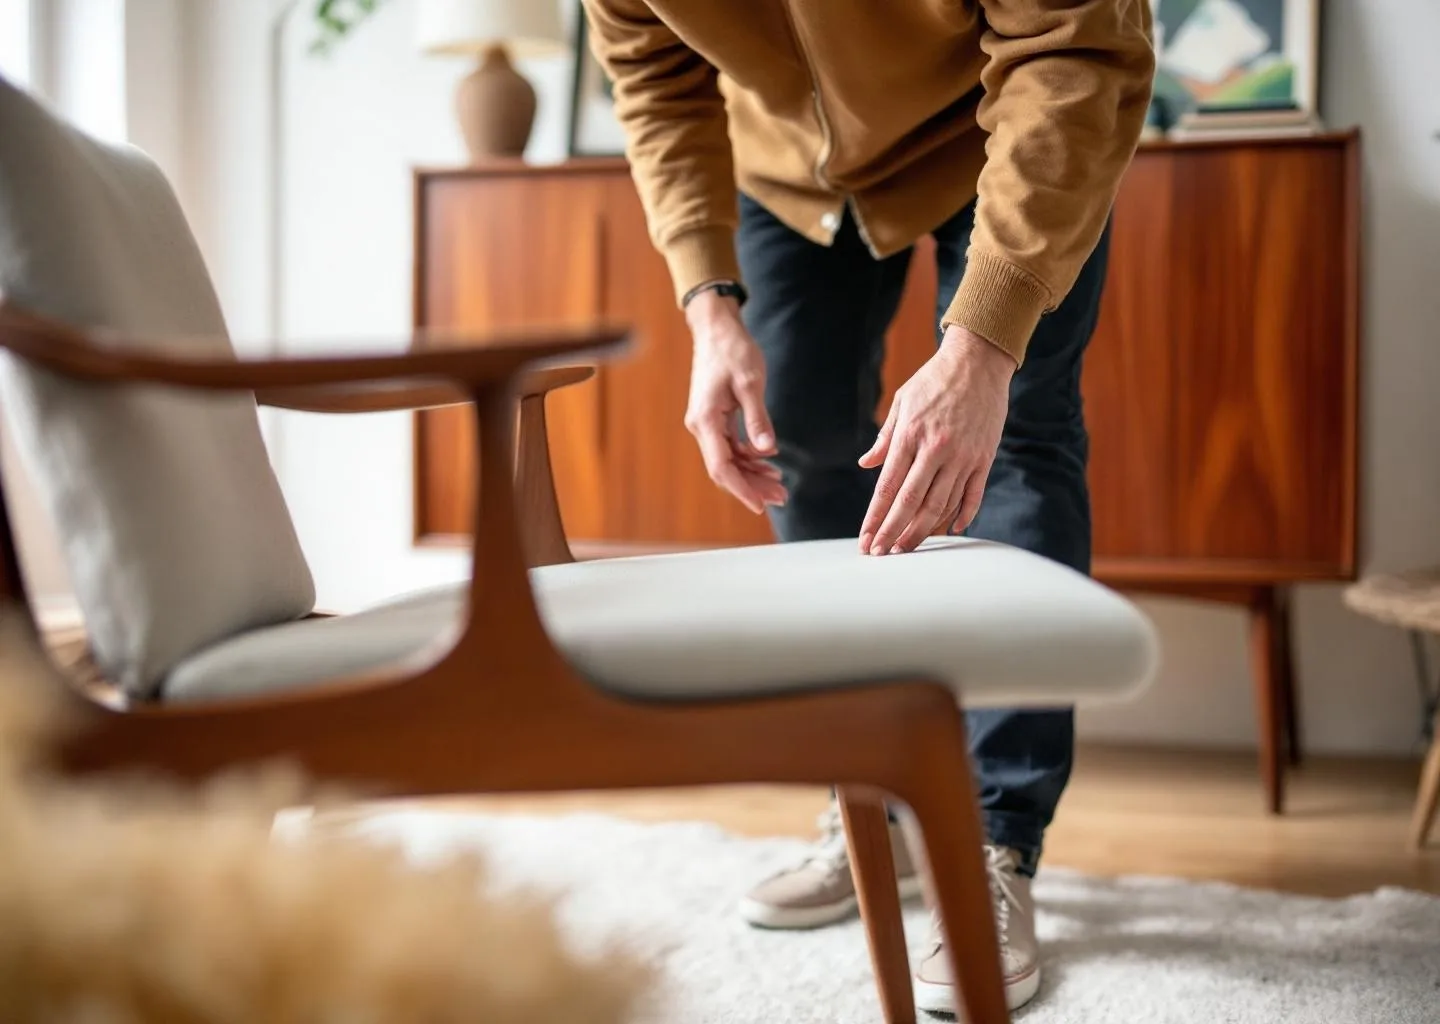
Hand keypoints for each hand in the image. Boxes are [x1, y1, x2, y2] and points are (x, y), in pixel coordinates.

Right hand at [683, 290, 787, 513]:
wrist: (716, 329)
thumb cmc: (733, 351)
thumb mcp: (750, 383)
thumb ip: (758, 419)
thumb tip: (767, 451)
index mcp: (706, 420)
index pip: (722, 466)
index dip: (742, 489)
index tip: (761, 506)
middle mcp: (701, 426)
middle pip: (724, 469)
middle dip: (751, 486)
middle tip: (782, 497)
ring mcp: (706, 423)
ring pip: (728, 460)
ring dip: (752, 474)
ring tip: (780, 485)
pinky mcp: (714, 418)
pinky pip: (730, 447)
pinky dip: (748, 458)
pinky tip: (768, 463)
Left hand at [858, 325, 1014, 554]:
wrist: (979, 361)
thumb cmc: (934, 380)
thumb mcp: (902, 402)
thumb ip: (885, 437)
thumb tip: (867, 464)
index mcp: (910, 435)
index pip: (888, 487)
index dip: (875, 517)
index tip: (865, 539)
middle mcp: (936, 449)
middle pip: (912, 503)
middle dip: (893, 532)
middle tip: (880, 554)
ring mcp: (963, 456)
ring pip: (940, 505)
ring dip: (921, 531)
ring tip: (906, 549)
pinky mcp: (984, 457)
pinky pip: (972, 495)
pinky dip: (961, 516)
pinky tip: (948, 531)